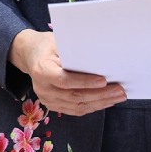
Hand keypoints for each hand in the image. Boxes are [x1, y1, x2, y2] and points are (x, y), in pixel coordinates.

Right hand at [8, 29, 125, 115]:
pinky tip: (106, 102)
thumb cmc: (48, 45)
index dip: (85, 82)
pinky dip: (92, 107)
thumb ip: (74, 50)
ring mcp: (47, 99)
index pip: (64, 80)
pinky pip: (75, 110)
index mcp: (42, 70)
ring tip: (118, 97)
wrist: (31, 55)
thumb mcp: (58, 41)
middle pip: (74, 96)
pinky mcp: (52, 105)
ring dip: (100, 103)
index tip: (104, 80)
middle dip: (100, 95)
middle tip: (119, 90)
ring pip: (77, 106)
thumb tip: (100, 56)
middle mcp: (42, 88)